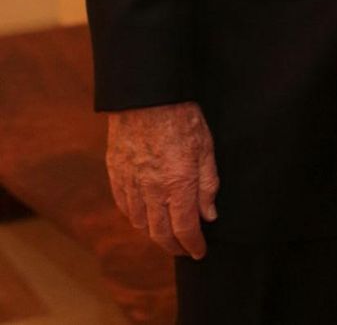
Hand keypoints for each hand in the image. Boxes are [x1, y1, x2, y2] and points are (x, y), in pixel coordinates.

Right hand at [106, 101, 218, 258]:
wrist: (147, 95)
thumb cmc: (182, 117)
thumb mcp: (206, 147)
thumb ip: (208, 184)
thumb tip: (209, 214)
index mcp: (178, 184)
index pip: (185, 228)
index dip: (193, 245)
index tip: (199, 252)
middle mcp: (152, 190)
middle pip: (160, 233)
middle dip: (173, 246)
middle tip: (184, 249)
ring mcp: (131, 183)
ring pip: (140, 223)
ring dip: (154, 233)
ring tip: (165, 233)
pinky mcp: (116, 172)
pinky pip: (124, 205)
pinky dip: (134, 216)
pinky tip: (143, 215)